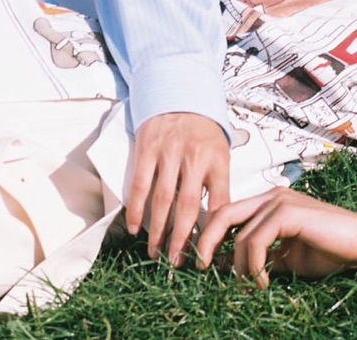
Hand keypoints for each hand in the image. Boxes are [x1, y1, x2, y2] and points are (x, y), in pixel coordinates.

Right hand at [128, 112, 229, 261]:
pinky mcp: (148, 148)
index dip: (212, 232)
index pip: (218, 203)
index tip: (205, 256)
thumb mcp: (221, 153)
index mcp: (218, 160)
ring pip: (162, 199)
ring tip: (155, 253)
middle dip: (181, 239)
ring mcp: (169, 152)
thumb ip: (220, 185)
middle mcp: (195, 157)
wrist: (180, 94)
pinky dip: (137, 208)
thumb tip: (219, 224)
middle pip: (188, 206)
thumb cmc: (203, 132)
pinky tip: (135, 228)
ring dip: (157, 230)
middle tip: (175, 263)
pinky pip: (140, 184)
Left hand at [196, 187, 356, 287]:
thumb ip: (259, 258)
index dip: (211, 235)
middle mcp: (270, 196)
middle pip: (223, 213)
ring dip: (240, 267)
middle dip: (207, 241)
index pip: (228, 213)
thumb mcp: (285, 259)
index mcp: (268, 203)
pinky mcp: (288, 212)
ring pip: (240, 234)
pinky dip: (254, 265)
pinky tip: (262, 281)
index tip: (204, 263)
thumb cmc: (328, 250)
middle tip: (201, 268)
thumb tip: (228, 267)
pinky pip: (256, 239)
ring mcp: (279, 201)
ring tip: (251, 286)